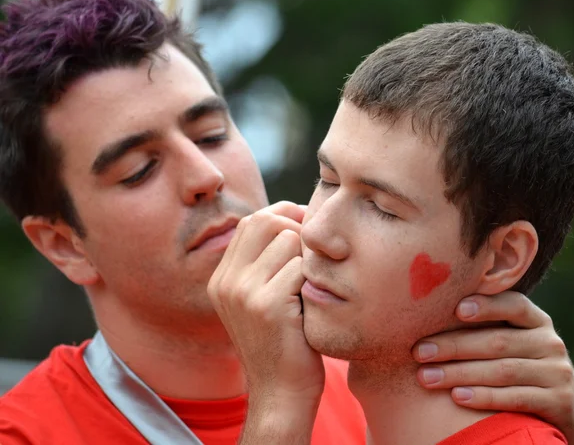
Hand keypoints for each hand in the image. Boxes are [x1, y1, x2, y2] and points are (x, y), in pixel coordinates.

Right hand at [207, 201, 323, 443]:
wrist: (281, 393)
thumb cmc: (283, 342)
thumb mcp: (261, 299)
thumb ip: (264, 263)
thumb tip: (291, 219)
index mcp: (222, 278)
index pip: (252, 221)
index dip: (283, 217)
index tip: (306, 230)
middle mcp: (226, 282)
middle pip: (266, 221)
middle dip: (297, 227)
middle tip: (315, 251)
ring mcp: (243, 292)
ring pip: (288, 239)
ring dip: (308, 257)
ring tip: (311, 283)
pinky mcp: (267, 305)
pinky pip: (301, 266)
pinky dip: (314, 278)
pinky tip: (314, 302)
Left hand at [412, 291, 573, 444]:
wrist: (564, 405)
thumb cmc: (519, 362)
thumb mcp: (511, 338)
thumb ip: (483, 325)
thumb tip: (423, 310)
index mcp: (535, 319)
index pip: (513, 304)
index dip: (486, 306)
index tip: (457, 309)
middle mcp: (549, 342)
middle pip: (497, 341)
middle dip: (453, 346)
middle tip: (419, 352)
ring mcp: (556, 372)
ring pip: (502, 370)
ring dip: (460, 374)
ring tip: (427, 377)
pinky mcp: (558, 401)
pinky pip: (515, 398)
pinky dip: (484, 397)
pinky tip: (457, 397)